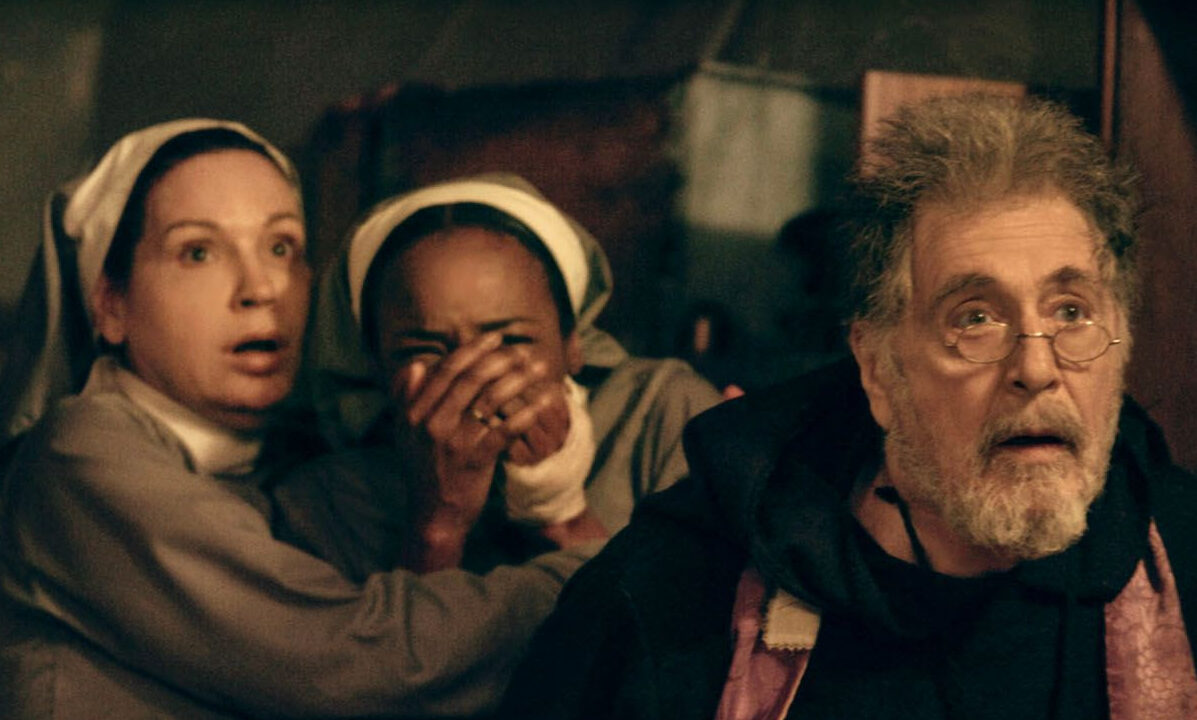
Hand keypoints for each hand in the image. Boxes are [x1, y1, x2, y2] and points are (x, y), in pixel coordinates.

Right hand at [392, 332, 553, 568]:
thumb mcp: (408, 434)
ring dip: (519, 379)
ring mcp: (454, 442)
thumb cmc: (426, 471)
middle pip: (471, 380)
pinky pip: (505, 429)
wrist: (433, 515)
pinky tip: (544, 402)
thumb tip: (417, 364)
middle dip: (501, 359)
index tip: (496, 337)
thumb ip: (409, 399)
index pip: (447, 371)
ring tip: (539, 368)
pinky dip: (527, 413)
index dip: (474, 350)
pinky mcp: (475, 460)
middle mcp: (431, 423)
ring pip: (490, 400)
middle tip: (524, 351)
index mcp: (414, 413)